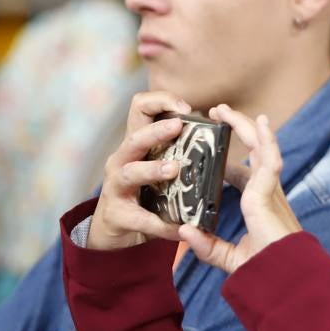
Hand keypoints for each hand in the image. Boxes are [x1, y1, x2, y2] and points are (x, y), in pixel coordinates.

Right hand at [89, 91, 192, 249]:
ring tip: (174, 169)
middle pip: (135, 137)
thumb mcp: (156, 165)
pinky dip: (161, 225)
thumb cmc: (142, 191)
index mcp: (136, 144)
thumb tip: (215, 139)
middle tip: (178, 126)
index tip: (187, 108)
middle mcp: (122, 160)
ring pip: (131, 172)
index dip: (161, 101)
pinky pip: (141, 218)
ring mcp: (115, 186)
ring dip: (153, 169)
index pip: (140, 108)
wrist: (114, 227)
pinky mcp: (117, 214)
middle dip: (156, 130)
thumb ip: (178, 151)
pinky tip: (180, 229)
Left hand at [178, 105, 301, 273]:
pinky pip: (271, 160)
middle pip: (254, 153)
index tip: (211, 151)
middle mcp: (267, 193)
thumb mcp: (228, 258)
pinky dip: (266, 139)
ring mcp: (271, 191)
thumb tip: (184, 231)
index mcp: (258, 206)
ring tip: (225, 109)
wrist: (283, 281)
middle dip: (238, 131)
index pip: (243, 176)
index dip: (229, 162)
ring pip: (262, 149)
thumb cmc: (265, 271)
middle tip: (217, 113)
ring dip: (246, 126)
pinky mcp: (270, 193)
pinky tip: (259, 122)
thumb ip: (206, 246)